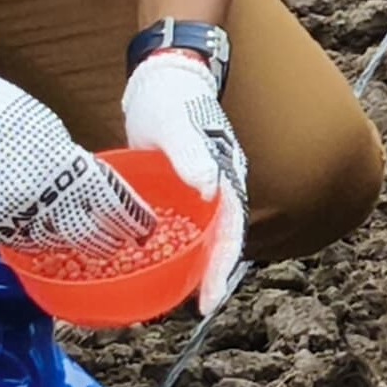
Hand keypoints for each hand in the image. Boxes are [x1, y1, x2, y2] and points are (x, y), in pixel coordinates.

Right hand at [0, 46, 154, 252]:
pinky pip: (21, 242)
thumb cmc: (2, 114)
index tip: (145, 226)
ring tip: (92, 247)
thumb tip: (88, 184)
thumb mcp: (51, 133)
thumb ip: (70, 163)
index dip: (130, 217)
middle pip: (85, 229)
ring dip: (75, 246)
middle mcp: (41, 195)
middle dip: (108, 239)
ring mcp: (12, 212)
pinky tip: (52, 243)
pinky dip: (41, 244)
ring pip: (54, 241)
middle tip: (123, 243)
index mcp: (65, 167)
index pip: (109, 201)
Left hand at [123, 51, 249, 314]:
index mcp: (225, 176)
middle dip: (208, 278)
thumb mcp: (175, 125)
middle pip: (222, 242)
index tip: (207, 302)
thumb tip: (209, 190)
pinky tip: (154, 264)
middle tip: (187, 311)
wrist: (164, 75)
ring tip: (172, 298)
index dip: (221, 269)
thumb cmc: (171, 98)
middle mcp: (220, 188)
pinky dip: (176, 248)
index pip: (231, 232)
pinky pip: (185, 225)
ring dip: (193, 267)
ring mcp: (203, 189)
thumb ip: (191, 156)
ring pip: (204, 237)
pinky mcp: (183, 188)